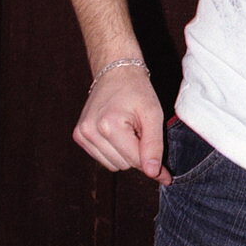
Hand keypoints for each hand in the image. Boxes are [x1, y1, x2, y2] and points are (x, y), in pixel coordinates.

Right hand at [73, 65, 170, 183]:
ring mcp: (82, 134)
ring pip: (112, 165)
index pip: (135, 161)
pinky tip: (117, 132)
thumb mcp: (153, 114)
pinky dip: (114, 151)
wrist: (116, 72)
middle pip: (124, 165)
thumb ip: (154, 145)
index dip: (153, 164)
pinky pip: (102, 159)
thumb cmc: (137, 90)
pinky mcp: (79, 136)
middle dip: (137, 153)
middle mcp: (90, 131)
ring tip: (129, 130)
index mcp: (109, 125)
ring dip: (125, 153)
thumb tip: (153, 173)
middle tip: (141, 131)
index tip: (166, 172)